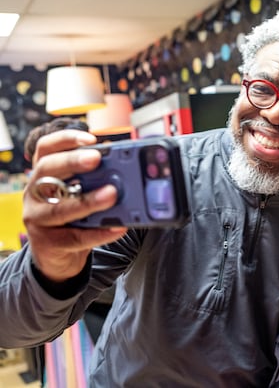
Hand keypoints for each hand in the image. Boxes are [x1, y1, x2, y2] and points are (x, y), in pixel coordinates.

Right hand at [22, 129, 126, 282]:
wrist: (57, 255)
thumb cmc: (74, 217)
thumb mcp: (81, 192)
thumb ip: (97, 179)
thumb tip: (128, 168)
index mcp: (45, 174)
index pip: (46, 148)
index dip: (65, 140)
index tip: (90, 138)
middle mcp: (35, 192)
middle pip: (48, 170)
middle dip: (73, 161)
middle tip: (97, 159)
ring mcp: (38, 217)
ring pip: (60, 207)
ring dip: (88, 200)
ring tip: (112, 194)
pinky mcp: (48, 242)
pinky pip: (75, 237)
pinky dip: (99, 232)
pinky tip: (118, 227)